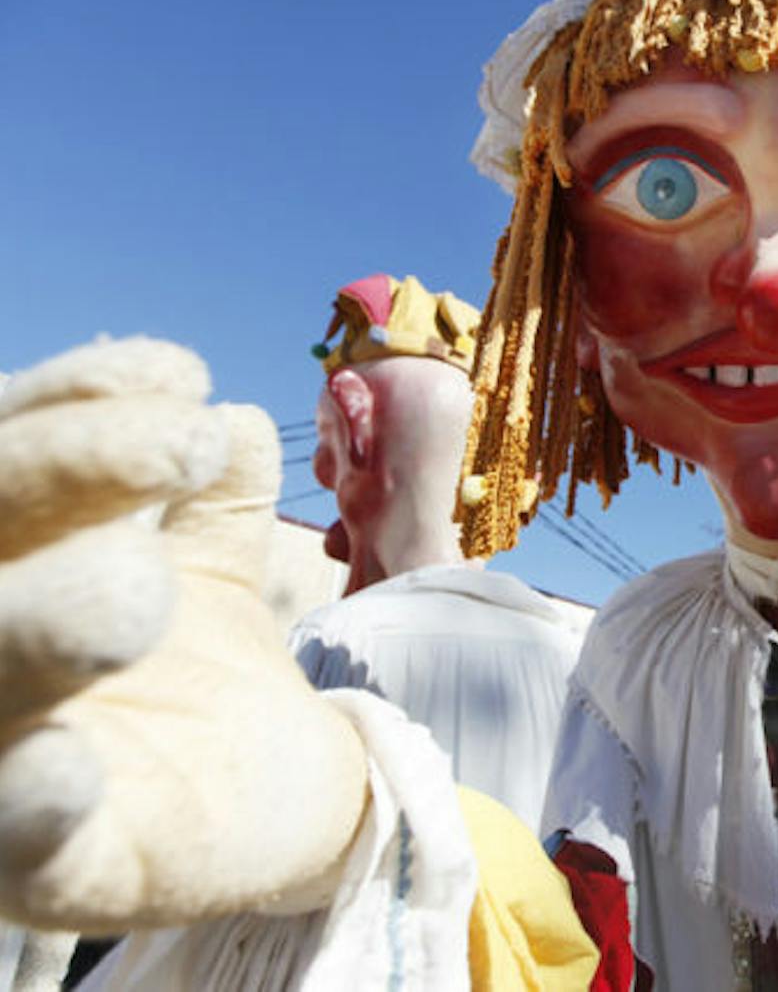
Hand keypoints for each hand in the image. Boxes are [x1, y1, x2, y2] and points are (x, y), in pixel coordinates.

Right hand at [0, 339, 367, 932]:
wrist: (279, 798)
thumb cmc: (209, 670)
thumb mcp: (211, 568)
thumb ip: (208, 503)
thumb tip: (231, 421)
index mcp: (8, 567)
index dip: (65, 408)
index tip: (179, 377)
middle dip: (57, 474)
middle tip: (181, 447)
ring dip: (36, 622)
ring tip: (139, 586)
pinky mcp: (46, 870)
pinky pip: (12, 838)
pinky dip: (26, 798)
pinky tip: (67, 767)